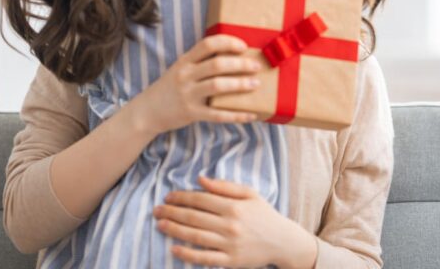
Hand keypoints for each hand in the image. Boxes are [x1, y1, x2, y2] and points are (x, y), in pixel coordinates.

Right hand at [134, 34, 261, 133]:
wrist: (147, 111)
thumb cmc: (171, 87)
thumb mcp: (181, 69)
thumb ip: (201, 62)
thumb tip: (234, 56)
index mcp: (185, 61)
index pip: (208, 44)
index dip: (228, 43)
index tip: (244, 47)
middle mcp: (186, 75)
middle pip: (217, 65)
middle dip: (240, 64)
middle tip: (256, 66)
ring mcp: (188, 95)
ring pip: (218, 86)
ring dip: (240, 84)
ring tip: (255, 84)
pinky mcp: (191, 114)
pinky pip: (218, 114)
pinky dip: (237, 114)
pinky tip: (251, 114)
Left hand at [153, 176, 317, 268]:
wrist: (283, 241)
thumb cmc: (264, 215)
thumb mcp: (250, 194)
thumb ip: (225, 186)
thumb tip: (200, 178)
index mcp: (234, 206)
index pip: (201, 199)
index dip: (181, 197)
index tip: (168, 197)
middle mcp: (230, 224)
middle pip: (194, 217)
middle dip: (172, 212)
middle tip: (156, 210)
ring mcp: (229, 244)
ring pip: (195, 236)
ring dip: (175, 230)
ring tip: (160, 225)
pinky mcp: (230, 261)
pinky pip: (205, 258)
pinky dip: (188, 254)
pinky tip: (174, 249)